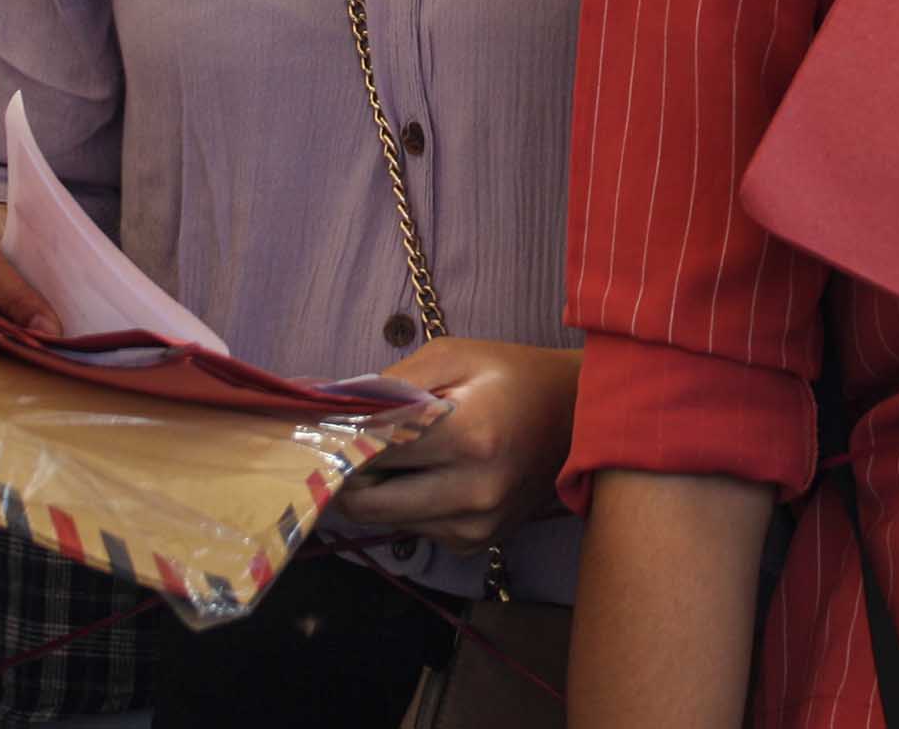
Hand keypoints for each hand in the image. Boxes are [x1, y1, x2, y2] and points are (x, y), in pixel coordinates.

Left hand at [343, 339, 579, 551]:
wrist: (580, 417)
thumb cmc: (512, 376)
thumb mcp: (453, 357)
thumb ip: (391, 383)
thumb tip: (330, 408)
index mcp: (470, 435)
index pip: (371, 453)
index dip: (336, 442)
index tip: (318, 431)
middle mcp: (474, 491)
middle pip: (367, 502)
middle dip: (347, 474)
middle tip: (345, 446)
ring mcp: (476, 525)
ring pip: (385, 520)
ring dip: (379, 491)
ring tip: (399, 454)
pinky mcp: (476, 543)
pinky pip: (414, 529)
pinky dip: (408, 505)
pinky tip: (431, 475)